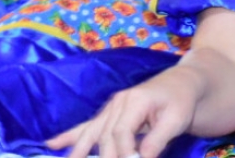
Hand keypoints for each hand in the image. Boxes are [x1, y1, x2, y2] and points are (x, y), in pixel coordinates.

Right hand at [48, 64, 204, 157]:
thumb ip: (157, 140)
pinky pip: (87, 126)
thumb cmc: (181, 100)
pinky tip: (52, 144)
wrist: (182, 83)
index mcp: (134, 100)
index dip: (123, 153)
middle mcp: (117, 103)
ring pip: (91, 132)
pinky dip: (70, 136)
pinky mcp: (109, 114)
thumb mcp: (176, 120)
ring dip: (79, 151)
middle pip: (104, 135)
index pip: (120, 131)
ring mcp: (110, 108)